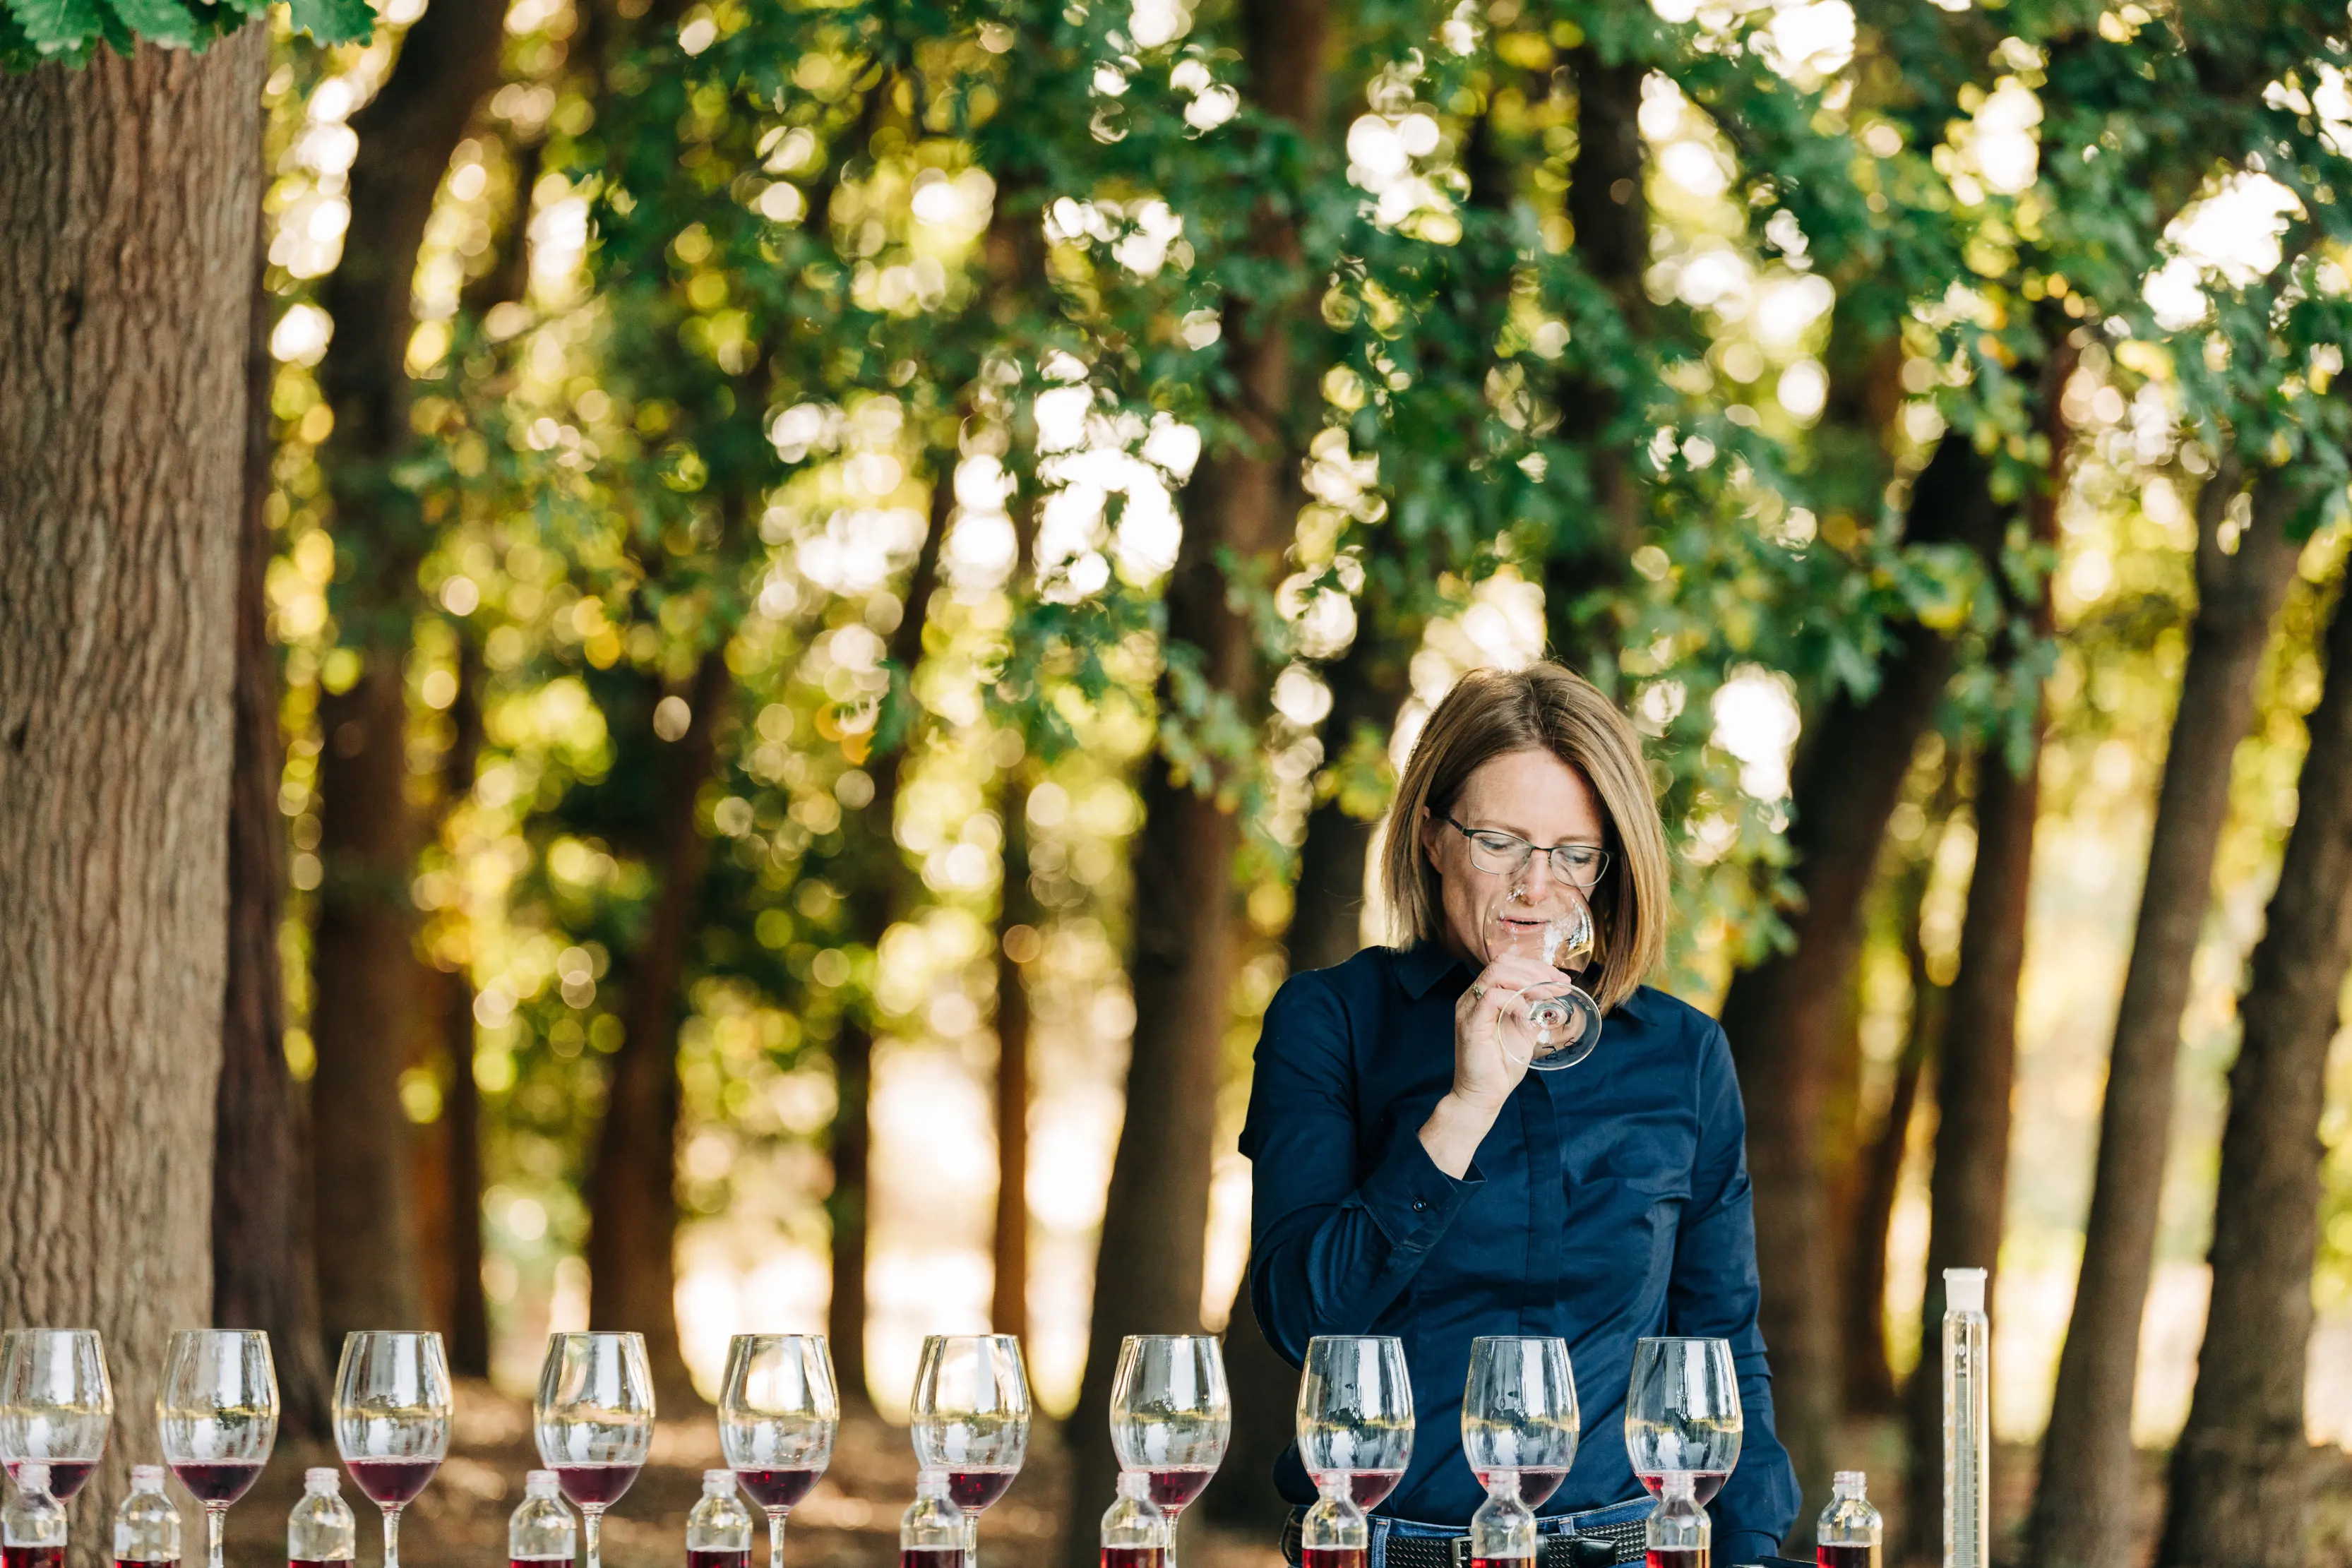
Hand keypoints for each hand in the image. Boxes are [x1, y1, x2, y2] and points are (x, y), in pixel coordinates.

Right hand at [1418, 952, 1576, 1176]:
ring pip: (1495, 973)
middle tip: (1558, 985)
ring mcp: (1468, 1008)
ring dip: (1528, 981)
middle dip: (1535, 970)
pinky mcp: (1470, 1023)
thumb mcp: (1525, 1033)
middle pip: (1501, 962)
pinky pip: (1492, 997)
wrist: (1484, 1095)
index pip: (1507, 964)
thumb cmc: (1500, 1067)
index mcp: (1483, 997)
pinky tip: (1530, 1013)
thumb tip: (1554, 1000)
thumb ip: (1534, 1013)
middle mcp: (1472, 998)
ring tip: (1547, 996)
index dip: (1536, 966)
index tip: (1561, 979)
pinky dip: (1516, 1000)